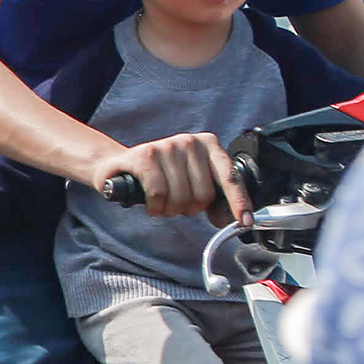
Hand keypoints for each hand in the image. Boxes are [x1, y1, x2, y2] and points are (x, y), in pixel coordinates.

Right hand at [95, 130, 249, 222]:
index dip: (238, 201)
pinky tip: (151, 204)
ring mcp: (167, 146)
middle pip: (203, 194)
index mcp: (208, 144)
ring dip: (170, 210)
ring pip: (181, 197)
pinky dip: (155, 207)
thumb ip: (211, 198)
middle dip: (189, 208)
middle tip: (176, 203)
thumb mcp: (190, 182)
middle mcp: (190, 141)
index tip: (244, 221)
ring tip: (162, 202)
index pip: (230, 177)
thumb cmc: (159, 175)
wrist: (118, 167)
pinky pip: (159, 194)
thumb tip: (227, 219)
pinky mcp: (145, 156)